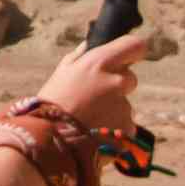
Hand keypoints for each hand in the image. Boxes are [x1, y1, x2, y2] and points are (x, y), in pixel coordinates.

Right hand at [28, 33, 144, 153]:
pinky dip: (114, 131)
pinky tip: (95, 134)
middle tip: (94, 99)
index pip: (134, 45)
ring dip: (112, 112)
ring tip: (89, 121)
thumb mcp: (62, 73)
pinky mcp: (128, 128)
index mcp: (100, 62)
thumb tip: (89, 44)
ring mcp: (124, 106)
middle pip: (130, 78)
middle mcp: (117, 81)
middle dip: (117, 86)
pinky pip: (125, 127)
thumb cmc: (52, 103)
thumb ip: (80, 56)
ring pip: (124, 105)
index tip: (127, 58)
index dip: (132, 52)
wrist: (50, 142)